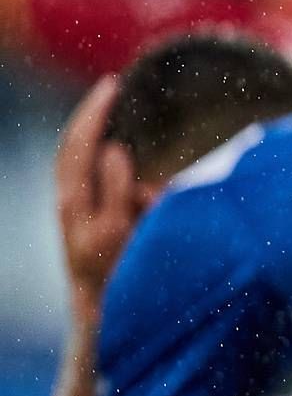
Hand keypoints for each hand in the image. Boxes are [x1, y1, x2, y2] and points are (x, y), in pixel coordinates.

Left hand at [53, 78, 137, 317]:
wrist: (99, 308)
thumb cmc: (119, 273)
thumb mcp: (122, 231)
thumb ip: (118, 190)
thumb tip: (113, 150)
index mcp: (75, 200)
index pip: (81, 144)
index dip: (95, 113)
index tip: (114, 87)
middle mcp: (66, 200)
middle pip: (70, 145)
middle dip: (88, 113)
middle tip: (111, 86)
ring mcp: (69, 207)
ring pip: (71, 156)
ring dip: (86, 127)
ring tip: (106, 104)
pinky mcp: (77, 214)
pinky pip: (78, 170)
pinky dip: (87, 147)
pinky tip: (103, 140)